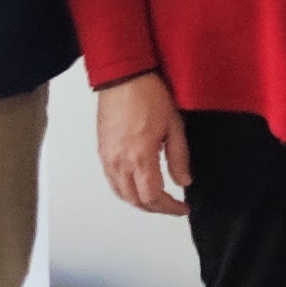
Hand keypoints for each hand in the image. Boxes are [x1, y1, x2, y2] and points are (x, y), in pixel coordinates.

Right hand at [94, 73, 191, 215]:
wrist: (124, 78)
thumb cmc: (149, 96)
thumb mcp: (174, 126)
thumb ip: (178, 157)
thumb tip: (184, 181)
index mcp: (140, 157)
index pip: (153, 197)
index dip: (169, 208)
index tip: (182, 208)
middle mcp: (119, 162)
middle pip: (135, 200)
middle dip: (156, 208)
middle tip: (173, 206)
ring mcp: (107, 158)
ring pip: (121, 194)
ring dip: (139, 202)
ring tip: (158, 199)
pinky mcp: (102, 152)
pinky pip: (112, 181)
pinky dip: (125, 191)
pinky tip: (138, 186)